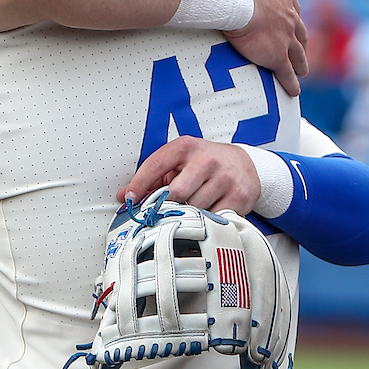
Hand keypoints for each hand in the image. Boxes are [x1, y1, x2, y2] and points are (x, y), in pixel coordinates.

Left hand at [117, 137, 260, 214]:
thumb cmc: (205, 164)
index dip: (139, 184)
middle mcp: (206, 159)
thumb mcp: (179, 162)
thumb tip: (124, 196)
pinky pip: (214, 217)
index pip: (155, 165)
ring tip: (191, 209)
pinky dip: (208, 221)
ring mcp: (224, 178)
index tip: (129, 200)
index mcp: (186, 147)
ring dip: (189, 214)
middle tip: (168, 210)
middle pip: (177, 192)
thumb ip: (153, 178)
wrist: (244, 164)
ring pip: (196, 208)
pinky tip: (208, 214)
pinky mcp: (239, 196)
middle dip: (169, 204)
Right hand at [219, 0, 307, 96]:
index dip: (292, 18)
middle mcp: (290, 16)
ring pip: (298, 55)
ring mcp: (286, 38)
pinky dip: (291, 83)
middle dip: (301, 43)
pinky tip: (294, 92)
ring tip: (303, 73)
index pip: (291, 8)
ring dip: (301, 65)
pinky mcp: (277, 56)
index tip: (292, 23)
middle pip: (300, 32)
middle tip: (302, 51)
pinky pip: (286, 73)